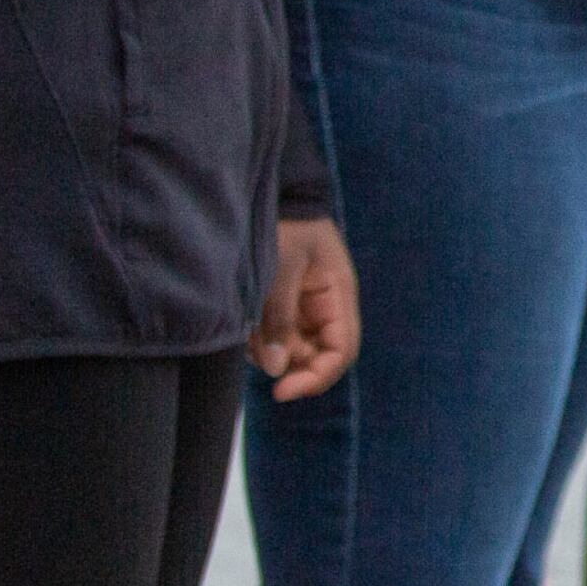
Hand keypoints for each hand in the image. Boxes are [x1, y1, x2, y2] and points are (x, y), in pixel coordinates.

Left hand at [250, 216, 358, 401]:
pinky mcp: (287, 307)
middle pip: (317, 357)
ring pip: (293, 351)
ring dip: (268, 351)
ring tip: (246, 329)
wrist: (279, 194)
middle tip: (255, 354)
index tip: (281, 391)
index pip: (341, 352)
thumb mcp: (281, 268)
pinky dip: (260, 339)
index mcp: (338, 297)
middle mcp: (327, 309)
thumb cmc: (286, 225)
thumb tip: (276, 369)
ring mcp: (307, 309)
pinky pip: (277, 337)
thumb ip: (279, 317)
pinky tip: (245, 322)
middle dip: (287, 366)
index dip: (316, 378)